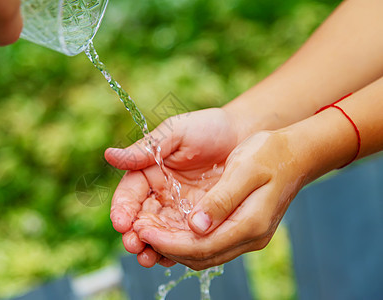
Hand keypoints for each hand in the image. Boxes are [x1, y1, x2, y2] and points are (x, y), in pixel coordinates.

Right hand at [106, 108, 241, 267]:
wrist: (245, 135)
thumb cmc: (208, 128)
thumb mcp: (175, 133)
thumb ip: (145, 149)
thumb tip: (110, 155)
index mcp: (148, 172)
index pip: (129, 194)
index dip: (122, 209)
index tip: (121, 222)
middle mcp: (160, 195)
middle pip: (140, 219)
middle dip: (134, 234)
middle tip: (133, 245)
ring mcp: (178, 211)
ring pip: (159, 234)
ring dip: (151, 247)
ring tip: (148, 258)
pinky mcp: (197, 222)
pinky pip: (184, 240)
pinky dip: (175, 251)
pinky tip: (170, 259)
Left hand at [133, 130, 308, 269]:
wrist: (296, 153)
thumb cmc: (270, 154)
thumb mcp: (245, 169)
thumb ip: (221, 199)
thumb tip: (196, 226)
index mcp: (250, 224)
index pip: (201, 246)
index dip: (168, 243)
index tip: (141, 232)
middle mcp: (249, 237)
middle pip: (200, 256)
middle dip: (165, 248)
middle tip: (136, 234)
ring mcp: (247, 236)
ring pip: (203, 254)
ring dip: (173, 247)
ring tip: (146, 233)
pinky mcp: (242, 229)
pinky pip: (210, 244)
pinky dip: (186, 241)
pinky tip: (169, 229)